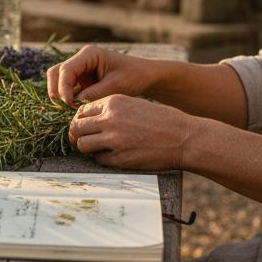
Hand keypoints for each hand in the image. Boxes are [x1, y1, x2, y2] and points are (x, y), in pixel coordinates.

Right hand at [46, 45, 157, 105]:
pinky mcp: (81, 82)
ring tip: (69, 111)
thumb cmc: (133, 76)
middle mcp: (80, 60)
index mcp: (89, 54)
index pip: (66, 70)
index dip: (63, 88)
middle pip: (56, 73)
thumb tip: (74, 104)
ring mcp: (79, 71)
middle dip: (56, 91)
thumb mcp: (115, 86)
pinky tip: (74, 111)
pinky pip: (67, 90)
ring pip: (58, 81)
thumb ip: (94, 94)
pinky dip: (67, 100)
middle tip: (64, 109)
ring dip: (60, 96)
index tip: (69, 105)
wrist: (144, 77)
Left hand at [68, 94, 195, 169]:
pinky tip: (113, 156)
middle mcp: (110, 119)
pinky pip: (98, 159)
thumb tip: (90, 120)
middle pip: (77, 127)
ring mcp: (113, 139)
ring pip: (82, 145)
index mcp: (114, 102)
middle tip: (84, 140)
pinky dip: (102, 159)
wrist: (184, 138)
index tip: (85, 127)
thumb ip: (112, 110)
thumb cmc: (163, 120)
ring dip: (87, 148)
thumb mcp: (134, 105)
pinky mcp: (120, 158)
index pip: (81, 110)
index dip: (80, 120)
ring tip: (97, 149)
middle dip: (78, 135)